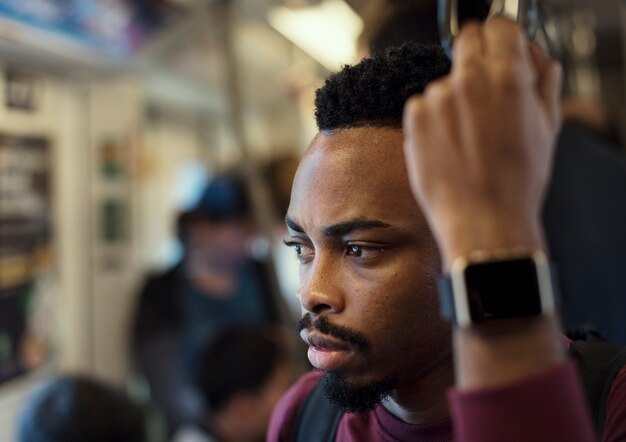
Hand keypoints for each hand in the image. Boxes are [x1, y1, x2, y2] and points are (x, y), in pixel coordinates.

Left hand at [403, 17, 561, 268]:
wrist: (483, 222)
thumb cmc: (518, 182)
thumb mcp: (547, 126)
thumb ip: (541, 80)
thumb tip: (528, 57)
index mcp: (508, 76)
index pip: (499, 27)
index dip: (501, 41)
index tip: (499, 54)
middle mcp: (469, 80)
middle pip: (467, 41)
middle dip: (476, 60)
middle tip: (482, 96)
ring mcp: (437, 98)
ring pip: (445, 81)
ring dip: (453, 98)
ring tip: (466, 139)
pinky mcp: (414, 118)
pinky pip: (423, 104)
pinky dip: (432, 119)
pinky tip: (446, 147)